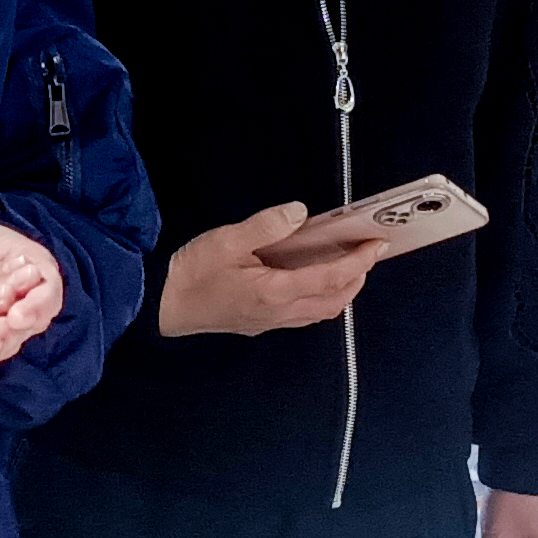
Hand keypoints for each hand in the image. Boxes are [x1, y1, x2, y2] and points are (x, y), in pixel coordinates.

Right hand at [154, 204, 382, 337]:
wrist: (161, 305)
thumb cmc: (192, 272)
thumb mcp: (226, 240)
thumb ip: (266, 227)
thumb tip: (300, 213)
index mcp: (276, 291)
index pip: (331, 278)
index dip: (359, 262)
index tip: (376, 246)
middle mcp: (280, 312)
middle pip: (333, 301)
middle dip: (356, 279)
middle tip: (365, 255)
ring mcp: (270, 322)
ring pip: (319, 312)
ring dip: (339, 292)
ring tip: (343, 267)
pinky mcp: (259, 324)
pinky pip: (302, 315)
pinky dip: (318, 299)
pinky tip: (308, 282)